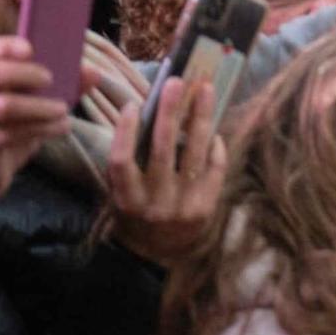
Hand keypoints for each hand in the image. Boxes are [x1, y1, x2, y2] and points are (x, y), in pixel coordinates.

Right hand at [0, 35, 73, 208]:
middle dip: (24, 72)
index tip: (31, 48)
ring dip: (40, 106)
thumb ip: (63, 85)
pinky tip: (62, 127)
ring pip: (4, 105)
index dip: (3, 44)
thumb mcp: (35, 103)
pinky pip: (13, 132)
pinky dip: (44, 128)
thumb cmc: (10, 128)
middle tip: (50, 79)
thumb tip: (94, 72)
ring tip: (62, 109)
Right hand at [108, 77, 226, 267]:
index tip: (133, 104)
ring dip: (199, 118)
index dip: (126, 131)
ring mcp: (182, 206)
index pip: (121, 161)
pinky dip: (214, 146)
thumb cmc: (138, 212)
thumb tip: (144, 112)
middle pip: (160, 149)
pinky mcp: (205, 208)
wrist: (161, 252)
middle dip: (169, 111)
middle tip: (176, 82)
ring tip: (205, 90)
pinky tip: (213, 129)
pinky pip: (213, 169)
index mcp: (125, 198)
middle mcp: (153, 203)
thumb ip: (129, 162)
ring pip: (192, 153)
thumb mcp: (122, 192)